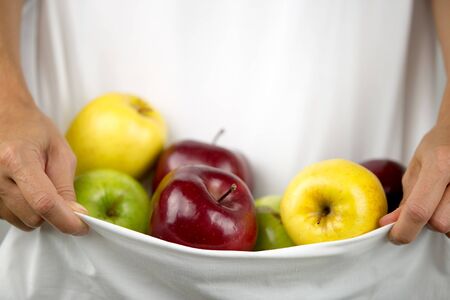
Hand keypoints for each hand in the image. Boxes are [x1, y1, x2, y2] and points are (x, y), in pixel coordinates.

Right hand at [0, 96, 88, 234]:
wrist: (3, 116)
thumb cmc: (33, 130)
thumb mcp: (59, 152)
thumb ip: (66, 185)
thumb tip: (75, 214)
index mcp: (16, 159)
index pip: (44, 202)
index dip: (65, 220)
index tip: (82, 227)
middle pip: (33, 217)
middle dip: (53, 213)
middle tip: (59, 193)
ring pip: (21, 221)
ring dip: (37, 212)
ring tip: (36, 184)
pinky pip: (9, 217)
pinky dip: (23, 209)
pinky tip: (24, 188)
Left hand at [380, 124, 449, 242]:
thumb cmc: (440, 145)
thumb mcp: (417, 166)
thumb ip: (406, 198)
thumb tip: (389, 225)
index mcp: (441, 165)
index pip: (418, 210)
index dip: (403, 229)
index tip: (394, 236)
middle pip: (440, 223)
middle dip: (426, 221)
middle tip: (426, 205)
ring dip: (443, 222)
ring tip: (442, 202)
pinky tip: (448, 204)